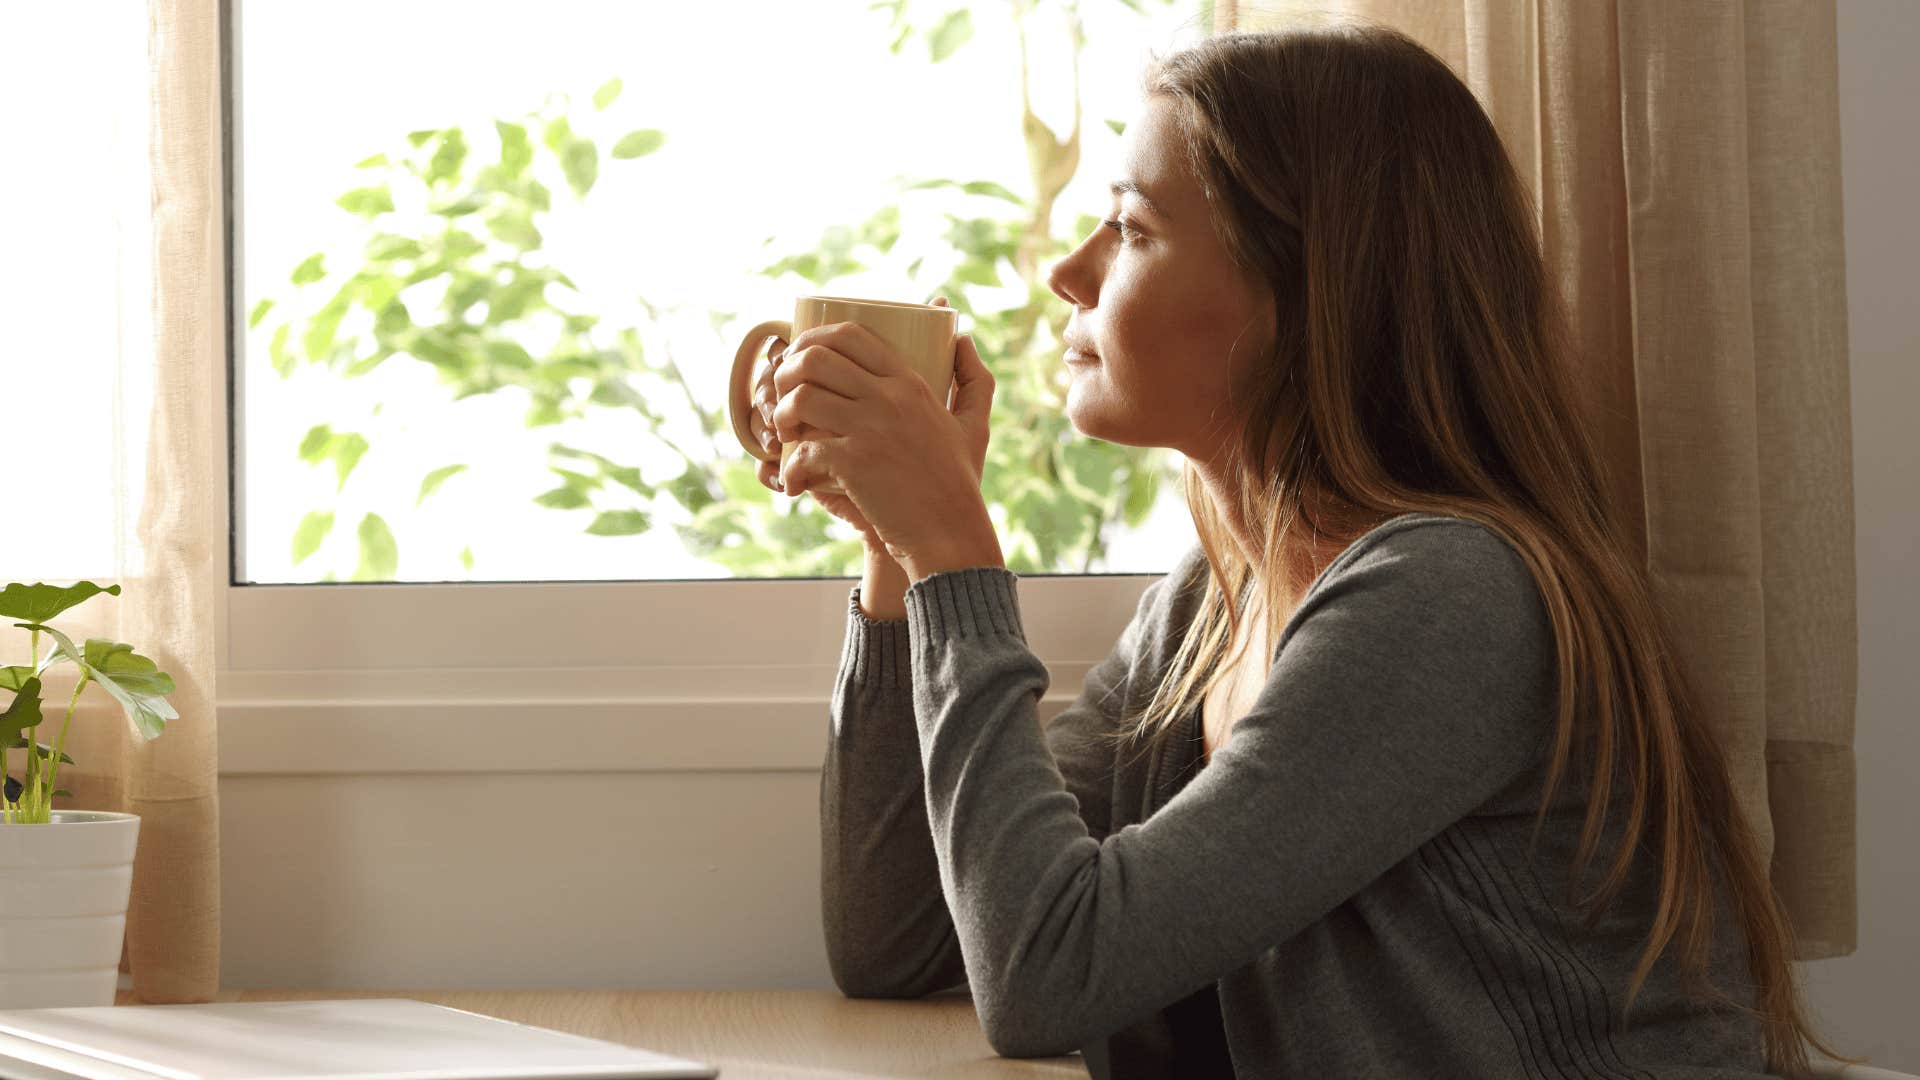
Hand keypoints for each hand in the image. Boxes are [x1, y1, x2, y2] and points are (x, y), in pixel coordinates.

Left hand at [752, 299, 956, 546]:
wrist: (950, 534)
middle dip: (785, 373)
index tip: (799, 361)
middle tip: (783, 399)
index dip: (812, 340)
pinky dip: (790, 469)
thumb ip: (975, 379)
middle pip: (815, 358)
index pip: (850, 335)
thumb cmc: (959, 483)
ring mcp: (870, 429)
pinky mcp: (854, 464)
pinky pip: (803, 451)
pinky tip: (795, 484)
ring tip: (786, 437)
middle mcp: (889, 398)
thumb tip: (963, 338)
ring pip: (801, 398)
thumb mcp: (975, 425)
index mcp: (910, 383)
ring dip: (781, 416)